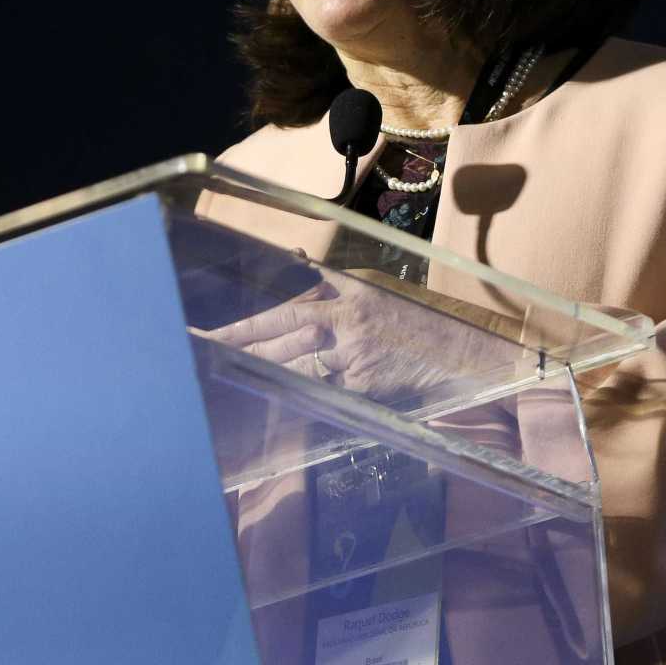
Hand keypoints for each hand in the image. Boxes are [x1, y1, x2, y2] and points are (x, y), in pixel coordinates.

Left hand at [205, 268, 524, 404]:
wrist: (471, 353)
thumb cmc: (419, 321)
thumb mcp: (374, 289)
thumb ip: (330, 281)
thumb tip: (295, 261)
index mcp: (347, 299)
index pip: (282, 313)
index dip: (242, 327)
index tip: (207, 335)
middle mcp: (347, 329)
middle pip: (278, 343)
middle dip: (236, 351)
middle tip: (195, 357)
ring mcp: (356, 363)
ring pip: (294, 371)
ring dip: (257, 376)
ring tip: (219, 380)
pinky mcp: (367, 393)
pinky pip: (322, 395)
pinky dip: (297, 398)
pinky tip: (270, 403)